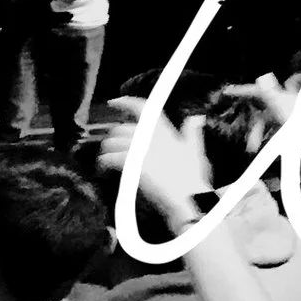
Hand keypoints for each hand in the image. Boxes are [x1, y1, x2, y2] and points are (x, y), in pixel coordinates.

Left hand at [96, 97, 211, 223]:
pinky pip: (109, 158)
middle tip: (114, 146)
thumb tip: (196, 118)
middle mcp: (150, 136)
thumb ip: (192, 133)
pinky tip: (104, 170)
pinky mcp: (131, 164)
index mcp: (165, 131)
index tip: (115, 102)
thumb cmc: (194, 177)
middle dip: (115, 137)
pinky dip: (104, 164)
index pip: (143, 109)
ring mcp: (139, 149)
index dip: (126, 103)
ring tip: (106, 160)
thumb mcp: (197, 151)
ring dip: (107, 151)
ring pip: (112, 143)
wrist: (188, 197)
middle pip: (122, 129)